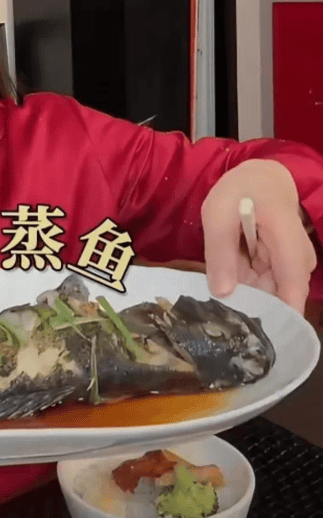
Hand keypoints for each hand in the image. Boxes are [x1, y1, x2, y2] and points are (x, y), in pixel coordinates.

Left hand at [201, 159, 316, 313]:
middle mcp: (298, 257)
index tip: (253, 338)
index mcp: (287, 240)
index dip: (277, 317)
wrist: (258, 178)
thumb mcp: (218, 215)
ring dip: (247, 299)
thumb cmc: (239, 191)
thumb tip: (223, 294)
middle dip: (253, 311)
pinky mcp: (283, 267)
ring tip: (220, 304)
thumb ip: (220, 252)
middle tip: (221, 322)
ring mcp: (293, 264)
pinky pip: (265, 287)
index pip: (292, 289)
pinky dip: (247, 289)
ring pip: (271, 295)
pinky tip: (228, 288)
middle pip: (280, 298)